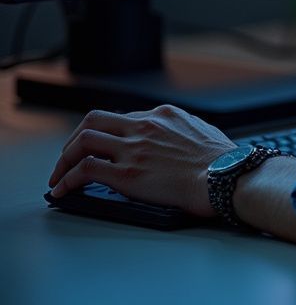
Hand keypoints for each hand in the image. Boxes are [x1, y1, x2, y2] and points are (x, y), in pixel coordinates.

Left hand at [47, 104, 237, 216]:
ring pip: (83, 140)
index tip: (99, 148)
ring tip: (59, 176)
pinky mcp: (126, 173)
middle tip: (69, 157)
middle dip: (75, 139)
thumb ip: (181, 130)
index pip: (122, 117)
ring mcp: (134, 148)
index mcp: (164, 114)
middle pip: (94, 120)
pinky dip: (67, 179)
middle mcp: (145, 125)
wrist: (226, 176)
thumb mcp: (202, 131)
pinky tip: (63, 190)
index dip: (105, 134)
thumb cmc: (222, 160)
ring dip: (65, 158)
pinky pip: (85, 170)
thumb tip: (176, 140)